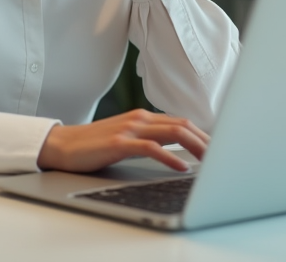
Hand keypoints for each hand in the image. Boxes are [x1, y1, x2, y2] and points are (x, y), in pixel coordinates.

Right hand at [37, 110, 209, 172]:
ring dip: (196, 147)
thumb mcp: (126, 139)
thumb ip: (149, 140)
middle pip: (183, 125)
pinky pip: (152, 148)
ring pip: (173, 132)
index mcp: (143, 117)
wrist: (62, 145)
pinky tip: (182, 168)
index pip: (182, 123)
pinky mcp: (119, 142)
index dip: (204, 135)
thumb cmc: (95, 145)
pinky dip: (170, 157)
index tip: (219, 150)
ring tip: (211, 161)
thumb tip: (177, 153)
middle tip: (223, 156)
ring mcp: (130, 129)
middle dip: (206, 141)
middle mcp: (140, 119)